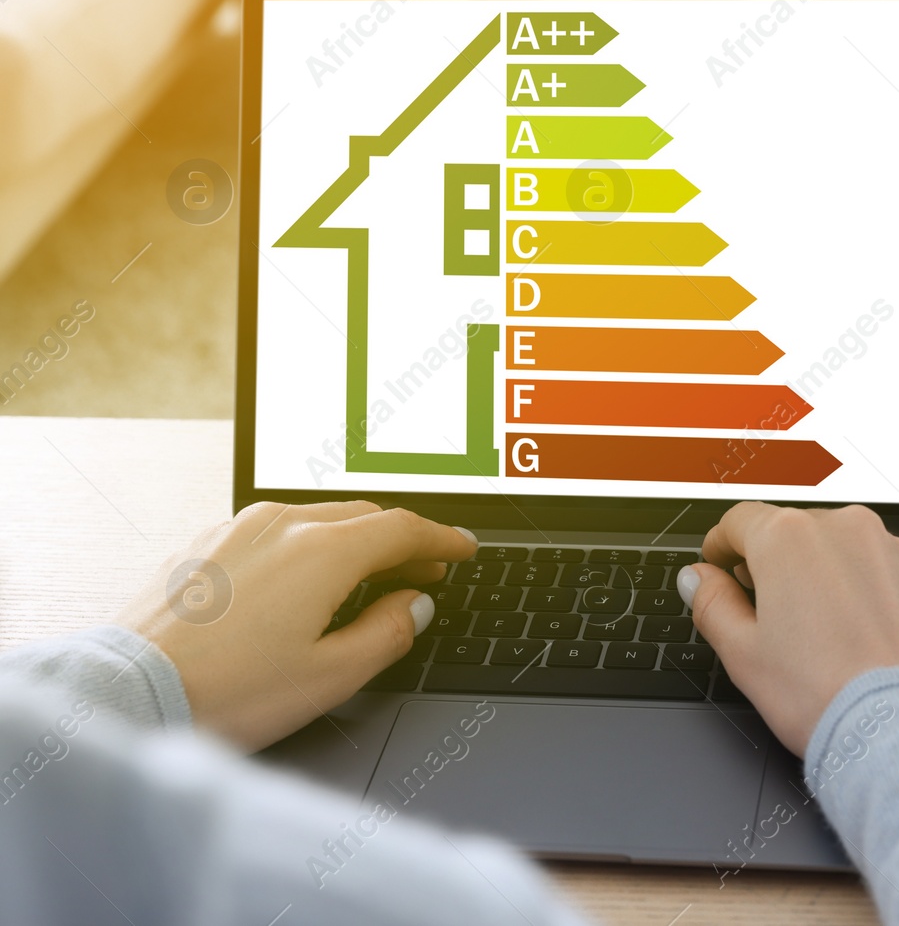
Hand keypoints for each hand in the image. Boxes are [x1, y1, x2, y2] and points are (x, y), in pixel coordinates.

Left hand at [116, 501, 474, 749]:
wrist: (125, 694)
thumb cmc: (223, 693)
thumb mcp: (329, 677)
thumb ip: (387, 633)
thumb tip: (414, 605)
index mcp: (322, 550)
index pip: (404, 529)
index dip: (442, 538)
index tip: (462, 549)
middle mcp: (281, 524)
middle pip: (364, 516)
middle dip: (402, 539)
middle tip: (425, 567)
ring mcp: (236, 528)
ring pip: (318, 517)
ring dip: (354, 540)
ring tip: (369, 575)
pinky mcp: (203, 544)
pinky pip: (274, 529)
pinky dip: (308, 544)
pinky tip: (305, 580)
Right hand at [678, 503, 898, 755]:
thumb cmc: (824, 696)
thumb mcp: (742, 654)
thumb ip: (712, 604)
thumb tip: (698, 579)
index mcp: (789, 539)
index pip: (740, 521)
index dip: (722, 545)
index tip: (720, 565)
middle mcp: (844, 529)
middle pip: (794, 532)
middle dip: (776, 565)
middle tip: (768, 612)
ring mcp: (892, 550)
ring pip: (843, 550)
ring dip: (826, 576)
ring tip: (822, 633)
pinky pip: (884, 571)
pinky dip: (868, 592)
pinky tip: (863, 636)